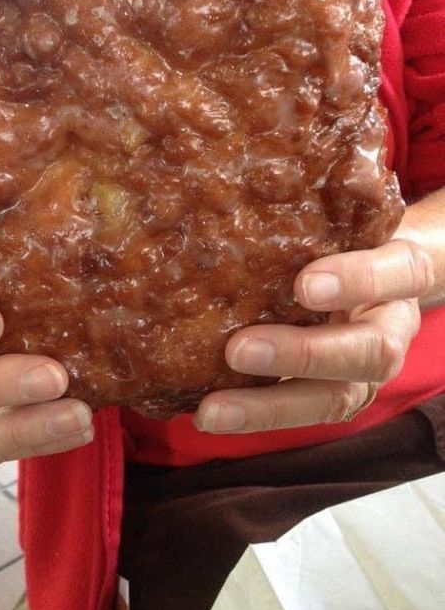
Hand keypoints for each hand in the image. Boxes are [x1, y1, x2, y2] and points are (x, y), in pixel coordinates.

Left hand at [193, 237, 434, 433]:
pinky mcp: (339, 395)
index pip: (398, 272)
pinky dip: (256, 416)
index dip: (358, 280)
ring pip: (334, 398)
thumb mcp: (348, 221)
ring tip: (213, 410)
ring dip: (271, 406)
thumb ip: (320, 218)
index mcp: (402, 273)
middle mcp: (392, 326)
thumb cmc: (350, 239)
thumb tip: (240, 193)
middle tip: (239, 350)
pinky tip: (207, 413)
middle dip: (304, 355)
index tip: (305, 285)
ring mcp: (367, 371)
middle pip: (370, 352)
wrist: (378, 275)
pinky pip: (304, 413)